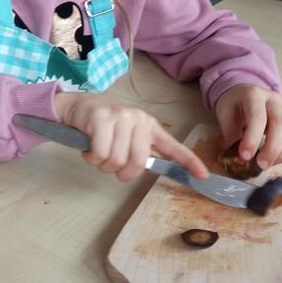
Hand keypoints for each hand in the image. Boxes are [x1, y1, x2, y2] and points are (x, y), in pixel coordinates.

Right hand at [55, 92, 208, 182]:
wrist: (77, 107)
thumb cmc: (104, 126)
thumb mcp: (126, 135)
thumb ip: (139, 150)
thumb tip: (149, 167)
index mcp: (149, 126)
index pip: (173, 145)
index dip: (189, 161)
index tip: (203, 175)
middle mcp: (138, 119)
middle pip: (138, 161)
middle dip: (122, 172)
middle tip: (111, 167)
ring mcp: (120, 117)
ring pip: (116, 160)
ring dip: (103, 165)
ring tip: (98, 153)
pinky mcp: (101, 119)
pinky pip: (100, 153)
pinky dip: (92, 158)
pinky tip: (88, 148)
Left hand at [215, 85, 281, 169]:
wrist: (244, 93)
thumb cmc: (234, 105)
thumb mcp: (224, 114)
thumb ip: (230, 134)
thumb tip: (238, 158)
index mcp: (253, 95)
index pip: (257, 116)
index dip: (252, 138)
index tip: (244, 156)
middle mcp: (273, 100)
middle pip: (279, 123)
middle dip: (271, 148)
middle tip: (260, 165)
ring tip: (267, 165)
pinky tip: (274, 160)